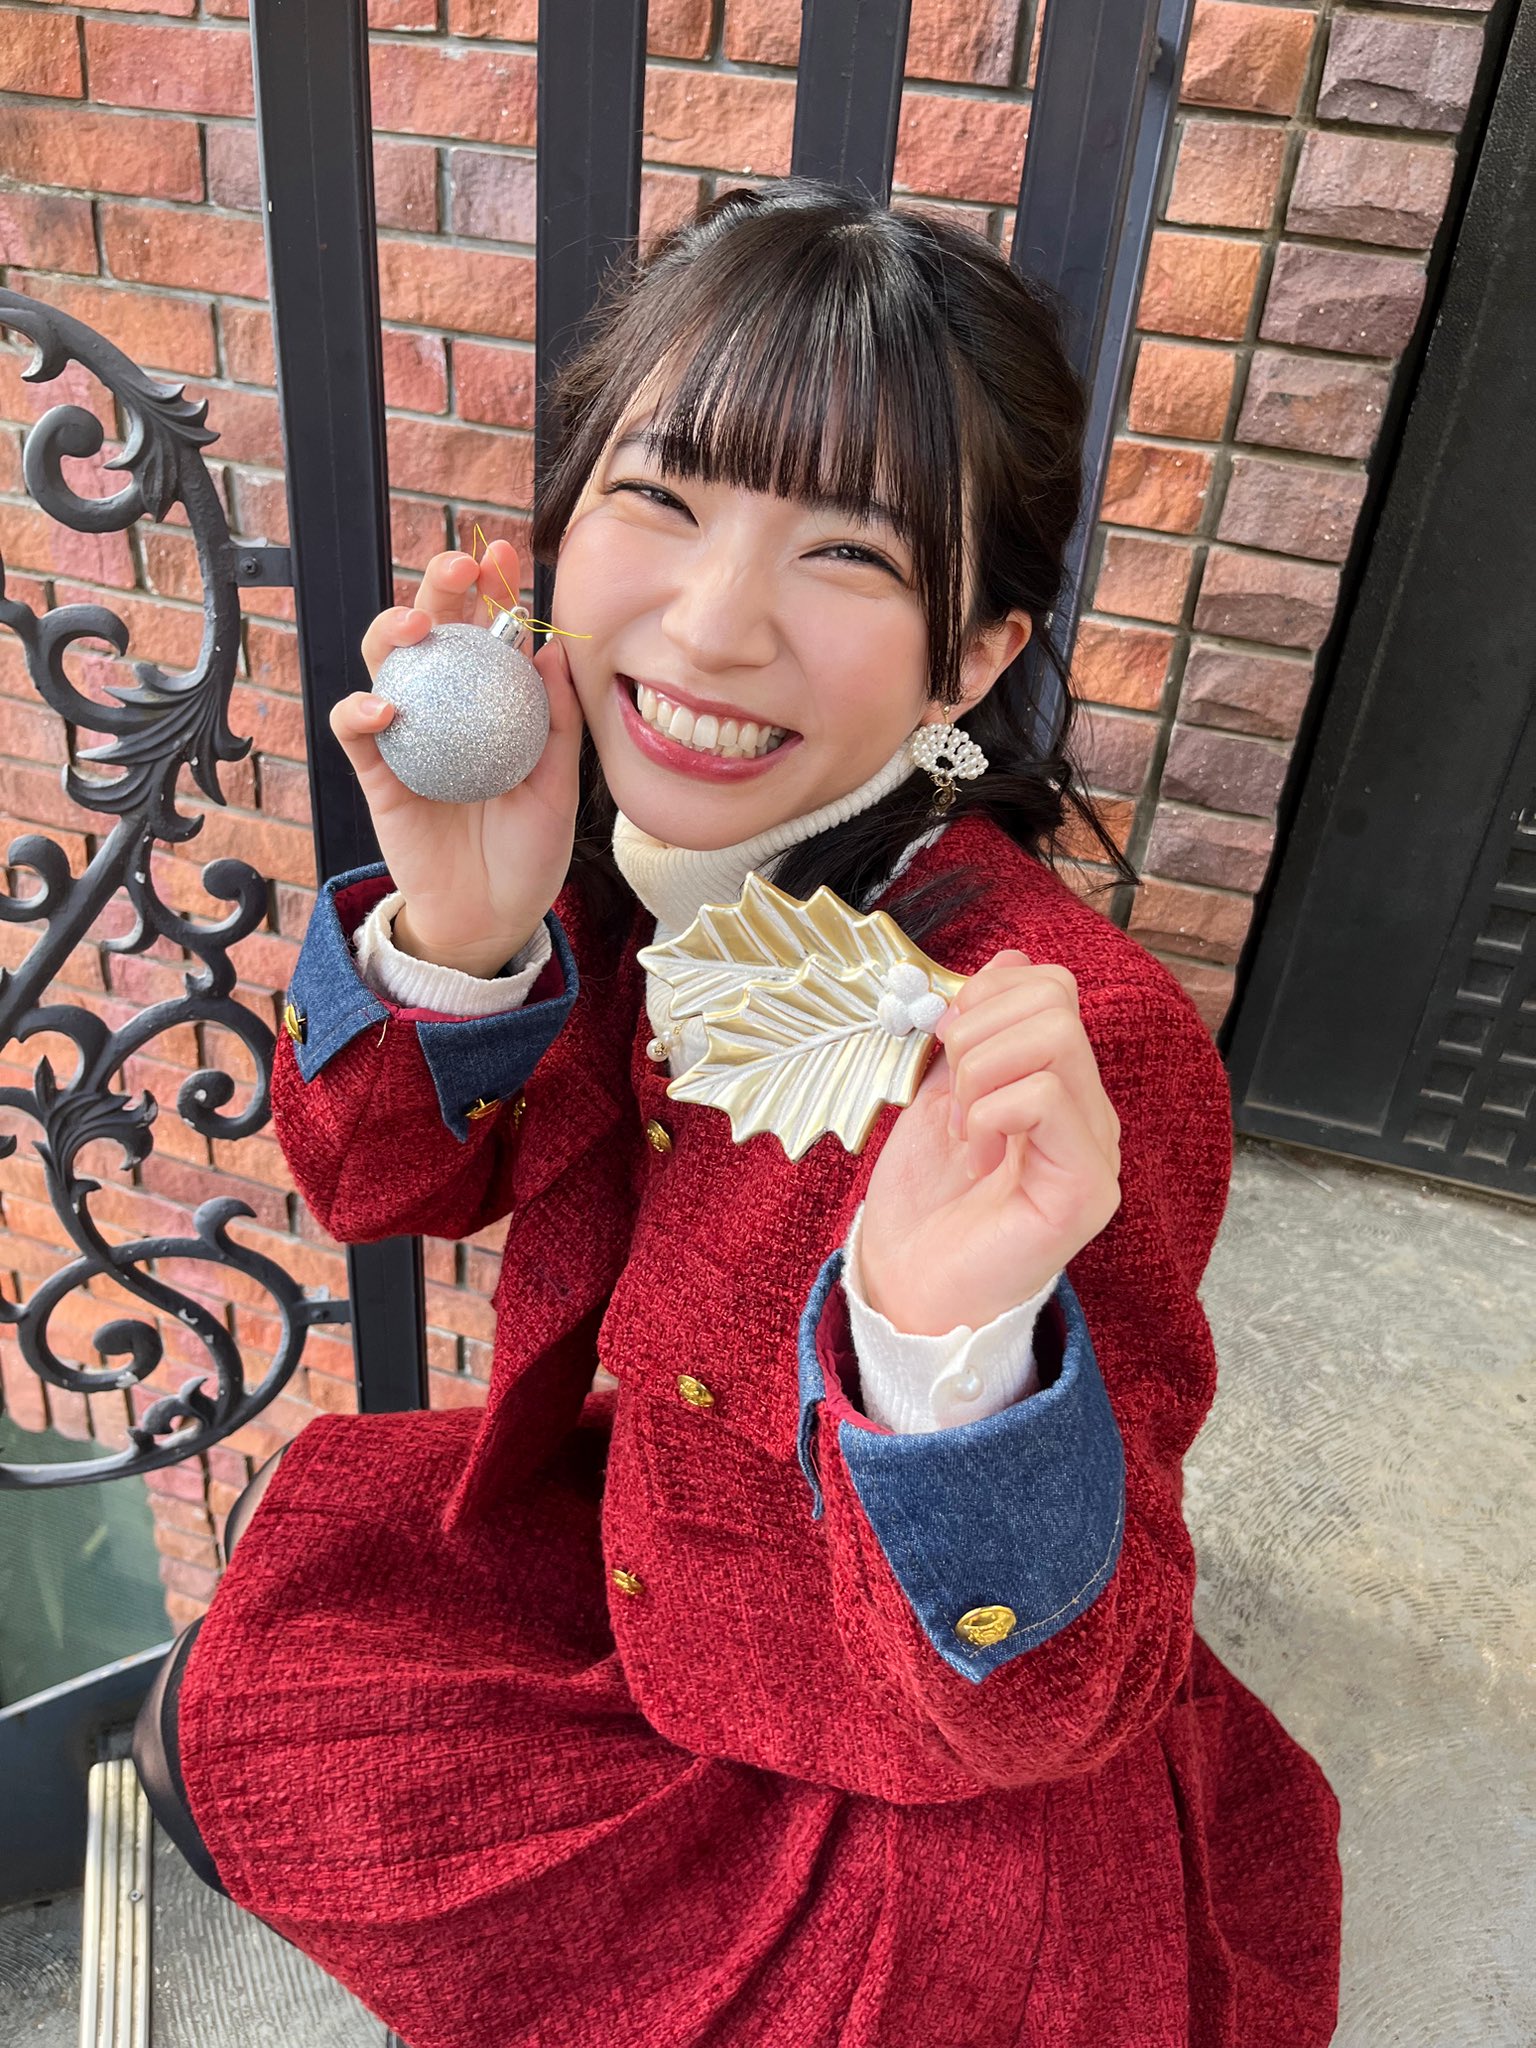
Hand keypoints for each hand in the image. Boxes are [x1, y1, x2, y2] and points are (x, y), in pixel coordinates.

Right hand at [331, 542, 585, 974]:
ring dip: (391, 633)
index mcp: (492, 705)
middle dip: (437, 587)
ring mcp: (409, 739)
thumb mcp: (558, 788)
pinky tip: (385, 709)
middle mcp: (447, 710)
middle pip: (431, 632)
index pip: (487, 633)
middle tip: (458, 569)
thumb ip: (557, 723)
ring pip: (384, 666)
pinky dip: (361, 713)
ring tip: (416, 626)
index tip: (504, 554)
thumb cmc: (528, 853)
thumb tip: (553, 649)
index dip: (491, 590)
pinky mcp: (378, 776)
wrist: (492, 920)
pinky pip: (356, 733)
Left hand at [855, 949, 1121, 1333]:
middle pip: (1055, 1000)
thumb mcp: (938, 1092)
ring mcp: (1095, 1150)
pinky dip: (990, 1110)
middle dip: (977, 1031)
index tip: (943, 1047)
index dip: (985, 995)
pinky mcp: (1085, 1189)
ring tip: (962, 1127)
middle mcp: (1089, 1113)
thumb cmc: (922, 1202)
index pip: (1051, 987)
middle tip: (951, 1093)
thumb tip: (1009, 961)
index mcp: (1058, 1085)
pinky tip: (974, 1150)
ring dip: (980, 1072)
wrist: (907, 1287)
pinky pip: (1048, 1097)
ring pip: (1055, 1038)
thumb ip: (972, 1033)